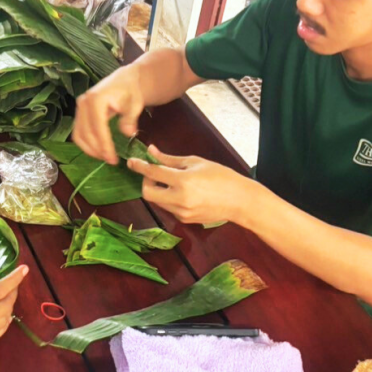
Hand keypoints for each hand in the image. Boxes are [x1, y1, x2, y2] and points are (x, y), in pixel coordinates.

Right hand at [73, 66, 144, 164]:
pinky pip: (78, 133)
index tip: (113, 159)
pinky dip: (86, 144)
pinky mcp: (79, 113)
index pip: (97, 127)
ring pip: (78, 135)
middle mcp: (83, 103)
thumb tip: (129, 133)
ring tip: (104, 157)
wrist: (124, 81)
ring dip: (90, 150)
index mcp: (96, 99)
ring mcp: (79, 108)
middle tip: (111, 161)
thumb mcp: (135, 103)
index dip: (104, 145)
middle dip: (97, 150)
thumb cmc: (130, 92)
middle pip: (85, 133)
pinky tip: (97, 151)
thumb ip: (130, 118)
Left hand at [127, 147, 252, 225]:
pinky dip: (169, 198)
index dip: (139, 166)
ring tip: (173, 181)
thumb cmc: (221, 177)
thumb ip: (170, 159)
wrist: (239, 201)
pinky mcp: (184, 219)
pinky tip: (184, 193)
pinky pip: (168, 208)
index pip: (153, 173)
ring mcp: (181, 212)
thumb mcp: (196, 162)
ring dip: (158, 190)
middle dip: (146, 182)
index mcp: (183, 181)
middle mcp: (179, 199)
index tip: (131, 162)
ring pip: (157, 201)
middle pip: (147, 193)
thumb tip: (152, 151)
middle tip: (155, 173)